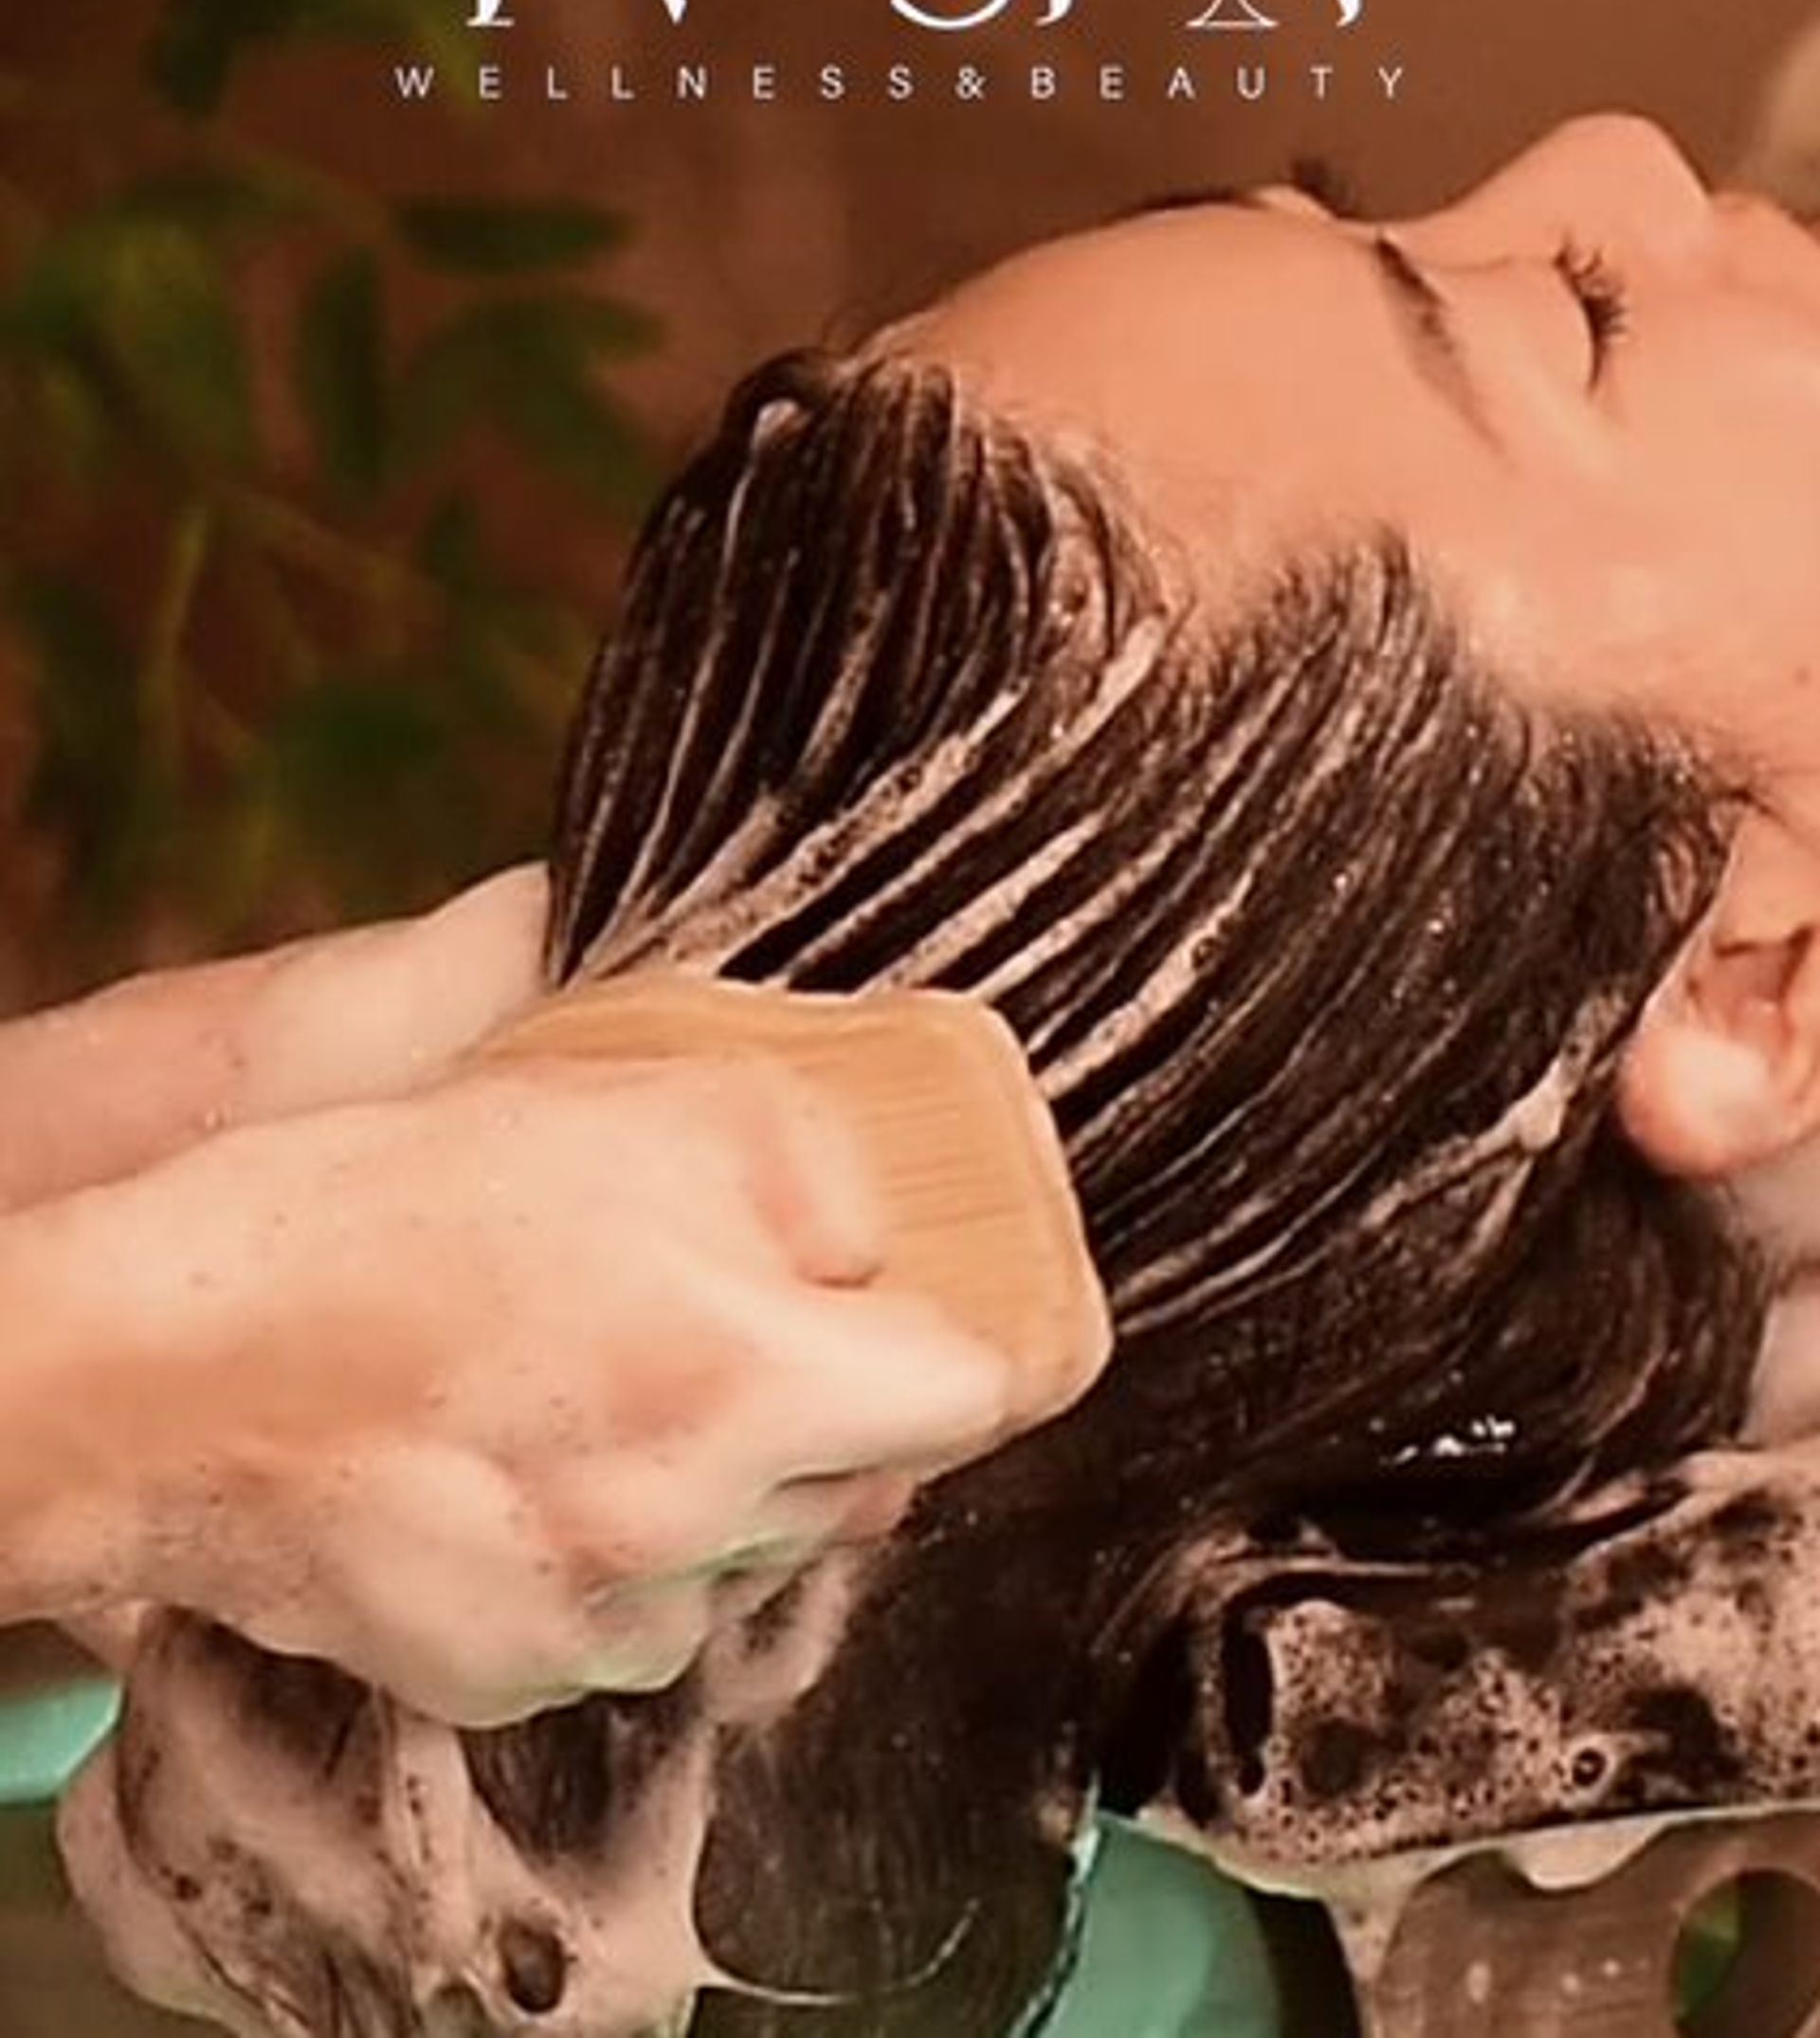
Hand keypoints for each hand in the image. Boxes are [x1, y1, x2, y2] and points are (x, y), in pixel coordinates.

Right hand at [16, 1049, 1010, 1724]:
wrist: (171, 1362)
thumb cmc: (395, 1211)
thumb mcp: (637, 1102)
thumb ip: (812, 1167)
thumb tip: (879, 1245)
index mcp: (750, 1381)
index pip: (975, 1400)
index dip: (975, 1343)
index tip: (950, 1322)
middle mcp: (697, 1534)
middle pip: (867, 1484)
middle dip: (836, 1406)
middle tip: (742, 1322)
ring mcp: (606, 1625)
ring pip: (749, 1554)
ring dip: (725, 1481)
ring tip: (604, 1380)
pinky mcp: (515, 1675)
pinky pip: (635, 1613)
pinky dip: (617, 1544)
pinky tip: (527, 1456)